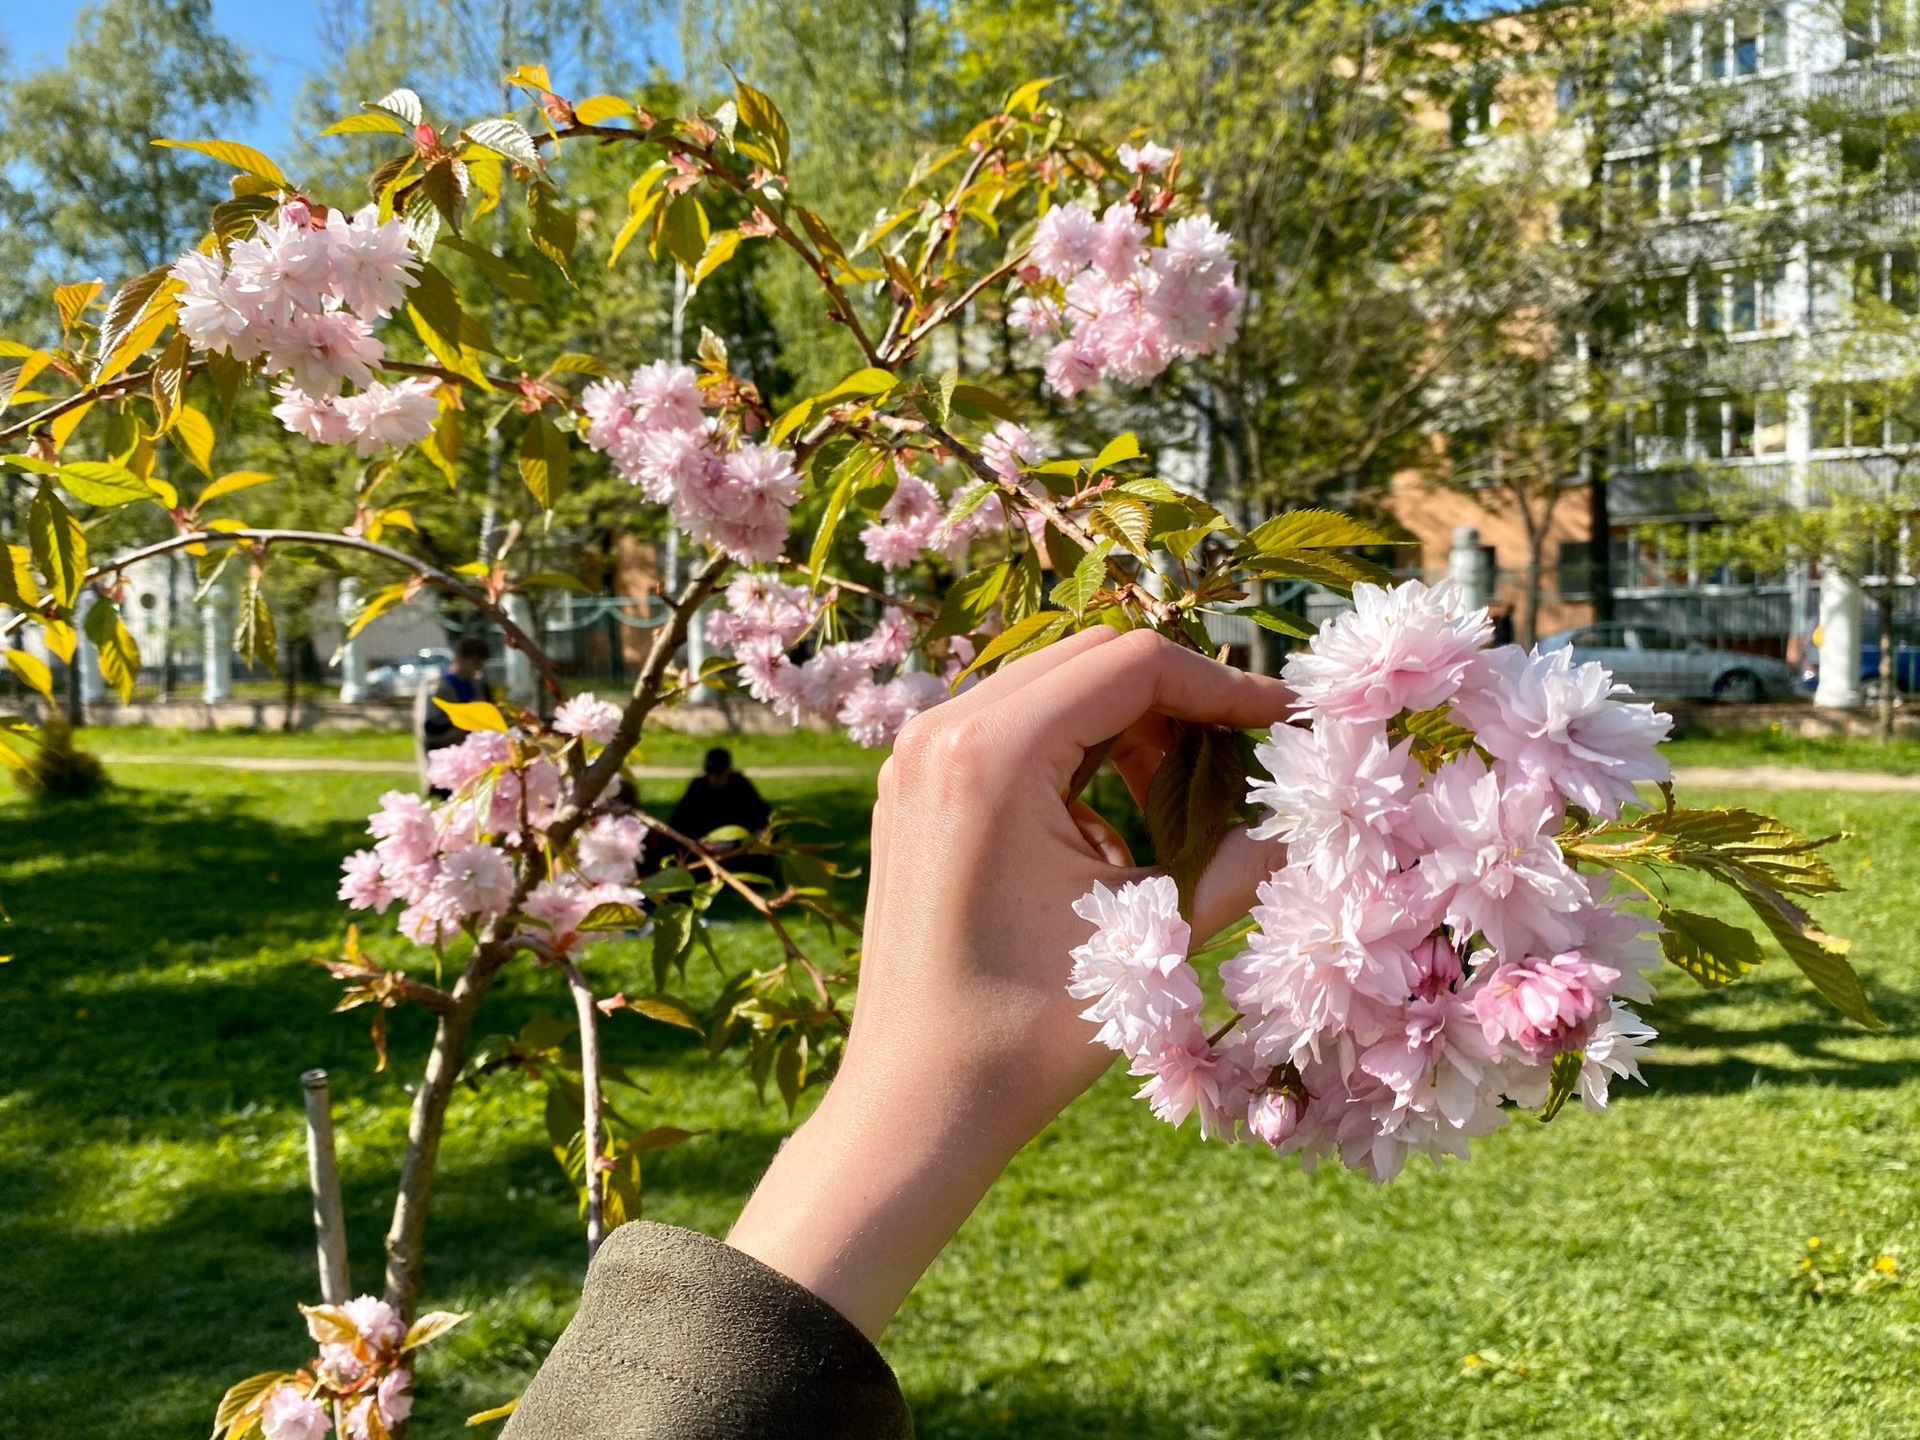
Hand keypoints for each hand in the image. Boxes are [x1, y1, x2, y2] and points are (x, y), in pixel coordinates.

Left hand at [727, 627, 1291, 1337]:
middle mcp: (940, 733)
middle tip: (1241, 757)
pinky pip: (1011, 736)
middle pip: (1088, 659)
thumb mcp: (1147, 937)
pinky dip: (1075, 760)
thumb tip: (1296, 824)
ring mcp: (915, 760)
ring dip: (1127, 728)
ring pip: (1050, 692)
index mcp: (992, 752)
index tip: (1282, 721)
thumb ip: (1234, 864)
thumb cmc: (1026, 1028)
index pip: (1133, 665)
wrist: (916, 1100)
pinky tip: (1111, 839)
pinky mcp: (912, 793)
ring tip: (1183, 803)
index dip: (1221, 686)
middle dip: (1176, 698)